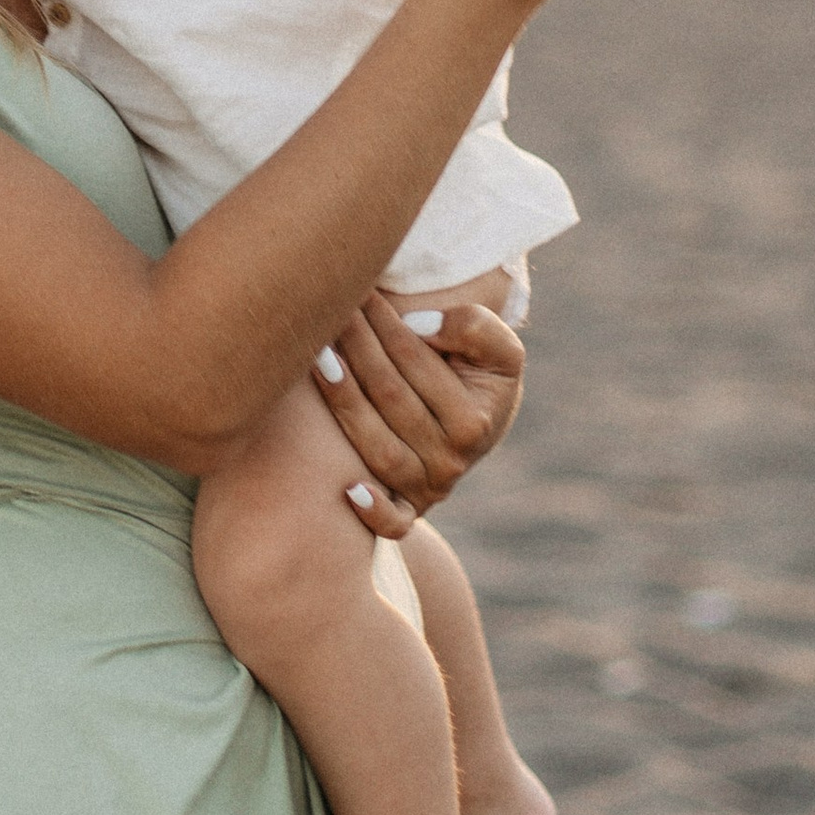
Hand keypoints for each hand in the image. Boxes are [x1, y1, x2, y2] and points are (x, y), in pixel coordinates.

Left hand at [316, 297, 525, 533]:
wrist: (476, 424)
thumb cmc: (478, 374)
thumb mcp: (497, 347)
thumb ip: (474, 327)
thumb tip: (418, 324)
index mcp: (474, 420)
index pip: (415, 361)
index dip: (383, 323)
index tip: (357, 291)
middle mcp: (453, 461)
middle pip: (389, 398)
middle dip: (355, 348)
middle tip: (327, 311)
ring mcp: (430, 489)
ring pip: (378, 449)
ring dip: (342, 401)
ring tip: (316, 358)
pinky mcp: (410, 510)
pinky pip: (394, 523)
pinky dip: (374, 512)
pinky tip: (347, 489)